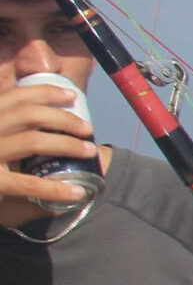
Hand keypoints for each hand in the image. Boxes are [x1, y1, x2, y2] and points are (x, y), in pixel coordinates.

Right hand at [0, 75, 97, 206]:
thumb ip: (9, 125)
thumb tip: (51, 114)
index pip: (14, 96)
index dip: (45, 92)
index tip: (71, 95)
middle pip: (28, 114)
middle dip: (63, 118)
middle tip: (87, 128)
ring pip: (31, 140)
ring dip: (67, 144)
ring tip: (90, 150)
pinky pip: (27, 184)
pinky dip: (55, 189)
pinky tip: (77, 192)